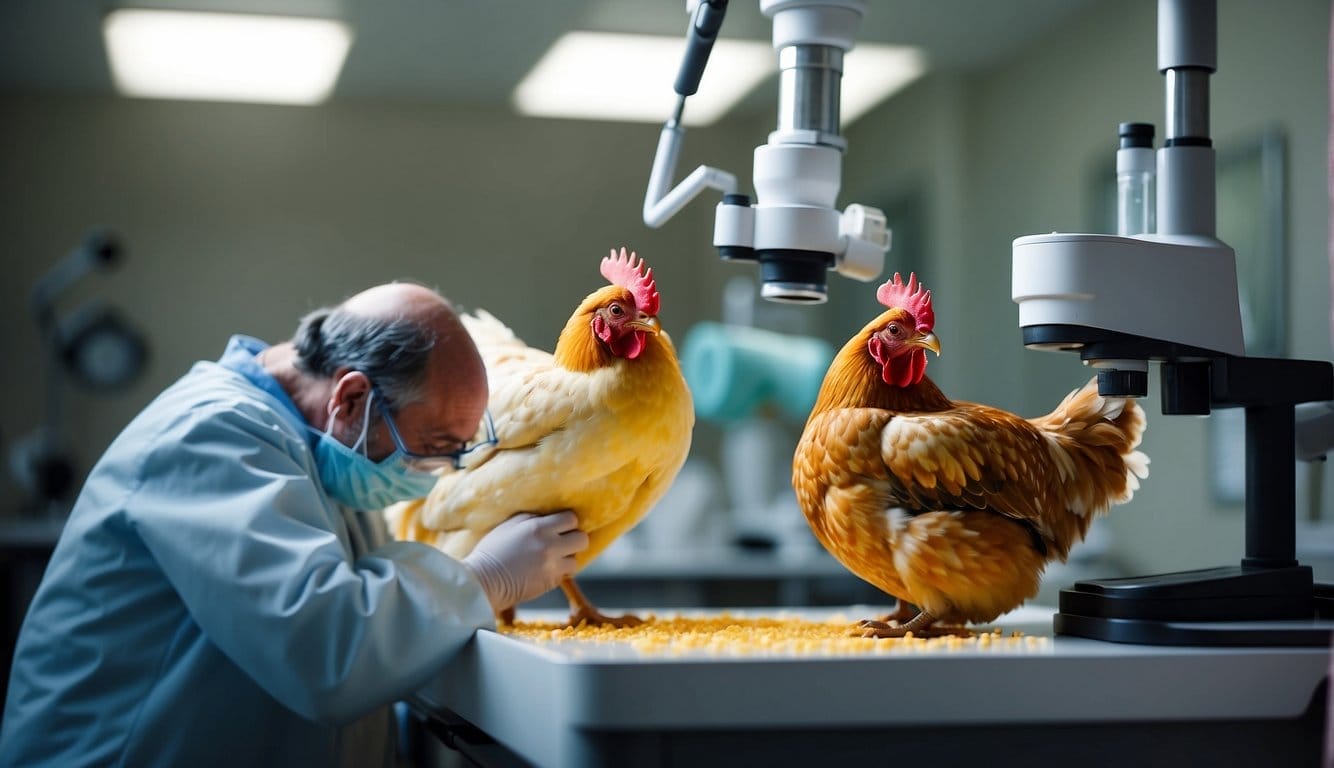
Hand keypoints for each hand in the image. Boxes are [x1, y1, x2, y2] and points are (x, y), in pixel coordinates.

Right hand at [462, 511, 587, 612]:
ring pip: (576, 560)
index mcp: (538, 528)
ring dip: (567, 558)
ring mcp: (552, 567)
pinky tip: (544, 569)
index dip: (567, 522)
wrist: (483, 581)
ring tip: (552, 558)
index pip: (571, 519)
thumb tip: (549, 517)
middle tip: (563, 541)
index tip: (560, 525)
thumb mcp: (509, 525)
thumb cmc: (492, 551)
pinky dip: (558, 572)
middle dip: (574, 539)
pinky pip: (564, 575)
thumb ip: (532, 519)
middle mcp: (550, 547)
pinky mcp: (550, 583)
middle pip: (582, 539)